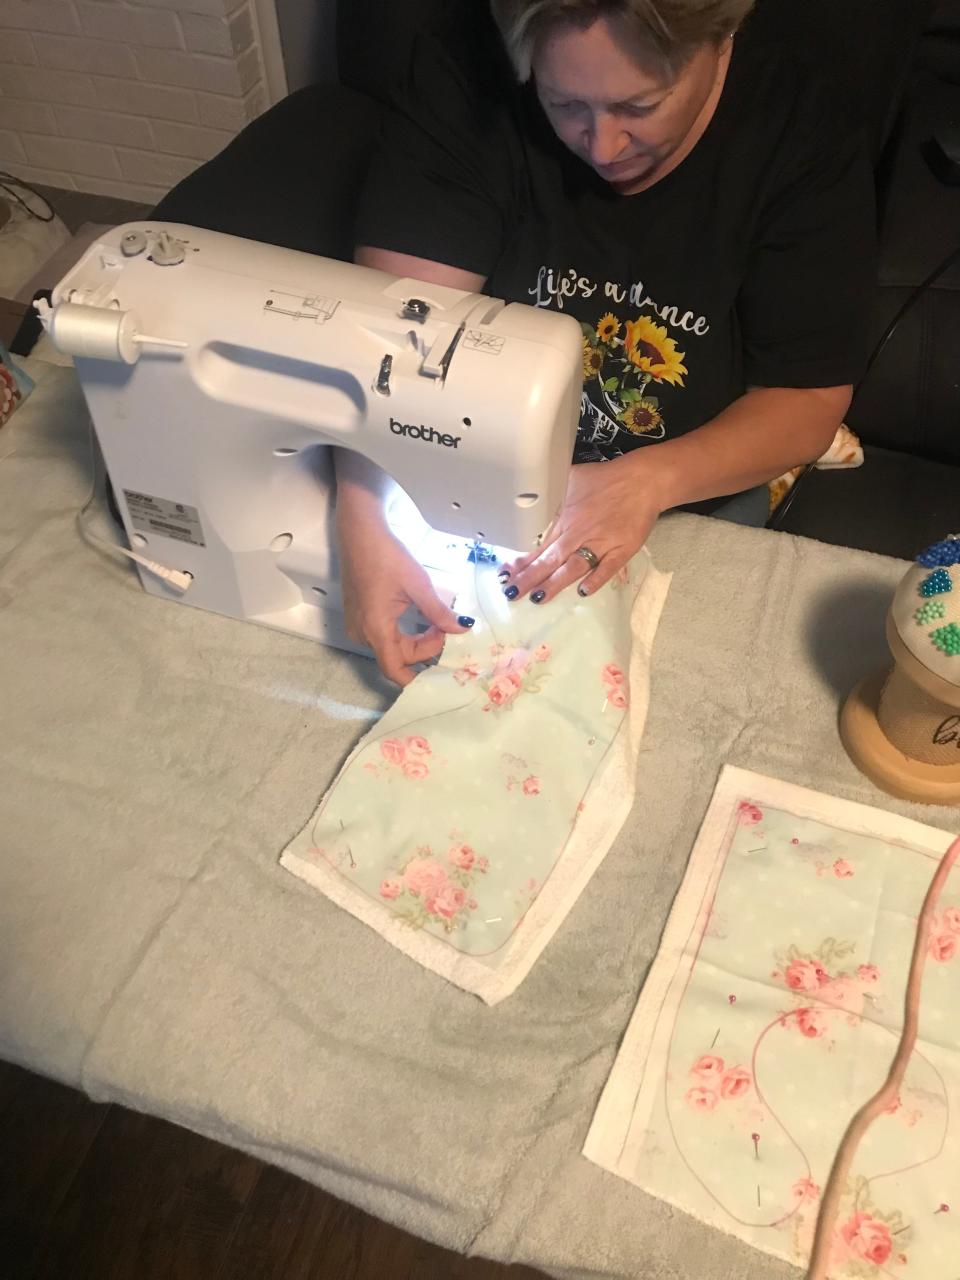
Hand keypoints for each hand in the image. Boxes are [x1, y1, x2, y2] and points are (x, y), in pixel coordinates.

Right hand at [337, 513, 471, 685]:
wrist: (360, 533)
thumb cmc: (387, 556)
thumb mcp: (419, 585)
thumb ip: (439, 613)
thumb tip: (461, 629)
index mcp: (375, 628)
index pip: (393, 669)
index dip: (416, 676)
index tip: (440, 669)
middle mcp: (362, 633)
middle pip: (396, 657)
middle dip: (424, 648)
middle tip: (445, 628)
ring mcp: (357, 625)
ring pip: (390, 647)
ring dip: (414, 641)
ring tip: (435, 622)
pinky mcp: (357, 616)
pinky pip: (382, 635)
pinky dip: (402, 633)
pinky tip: (418, 618)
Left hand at [501, 453, 664, 603]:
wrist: (642, 479)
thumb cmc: (606, 479)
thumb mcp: (571, 478)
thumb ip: (552, 493)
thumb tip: (530, 495)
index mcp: (565, 519)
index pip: (539, 546)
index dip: (522, 562)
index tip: (505, 575)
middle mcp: (579, 533)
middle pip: (550, 559)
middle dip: (529, 578)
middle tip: (511, 593)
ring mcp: (601, 542)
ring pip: (574, 566)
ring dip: (555, 583)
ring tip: (537, 597)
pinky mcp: (623, 549)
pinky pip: (608, 567)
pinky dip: (596, 578)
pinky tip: (582, 591)